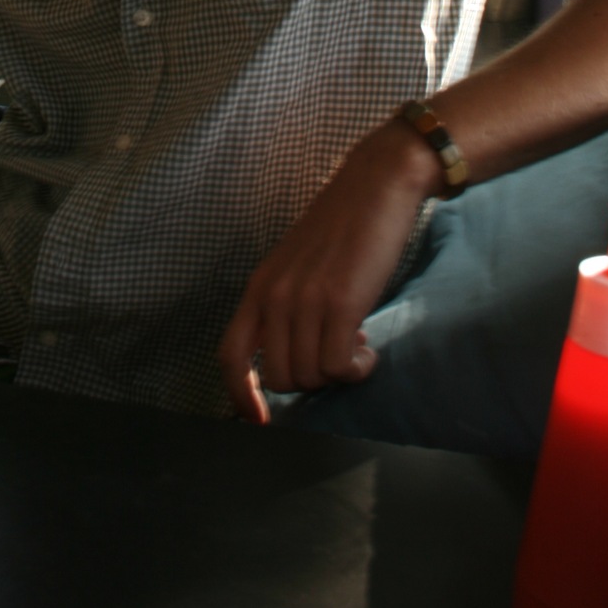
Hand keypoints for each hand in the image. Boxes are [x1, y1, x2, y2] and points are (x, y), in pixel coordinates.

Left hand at [218, 118, 440, 423]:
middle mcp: (274, 296)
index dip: (240, 397)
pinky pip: (338, 367)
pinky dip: (356, 369)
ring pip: (310, 377)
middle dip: (312, 381)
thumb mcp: (297, 266)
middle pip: (280, 378)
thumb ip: (286, 308)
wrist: (377, 185)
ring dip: (337, 374)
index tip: (259, 422)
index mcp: (259, 287)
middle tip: (337, 354)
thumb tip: (291, 362)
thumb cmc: (344, 228)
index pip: (229, 356)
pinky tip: (367, 349)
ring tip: (356, 343)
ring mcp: (305, 299)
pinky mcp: (340, 302)